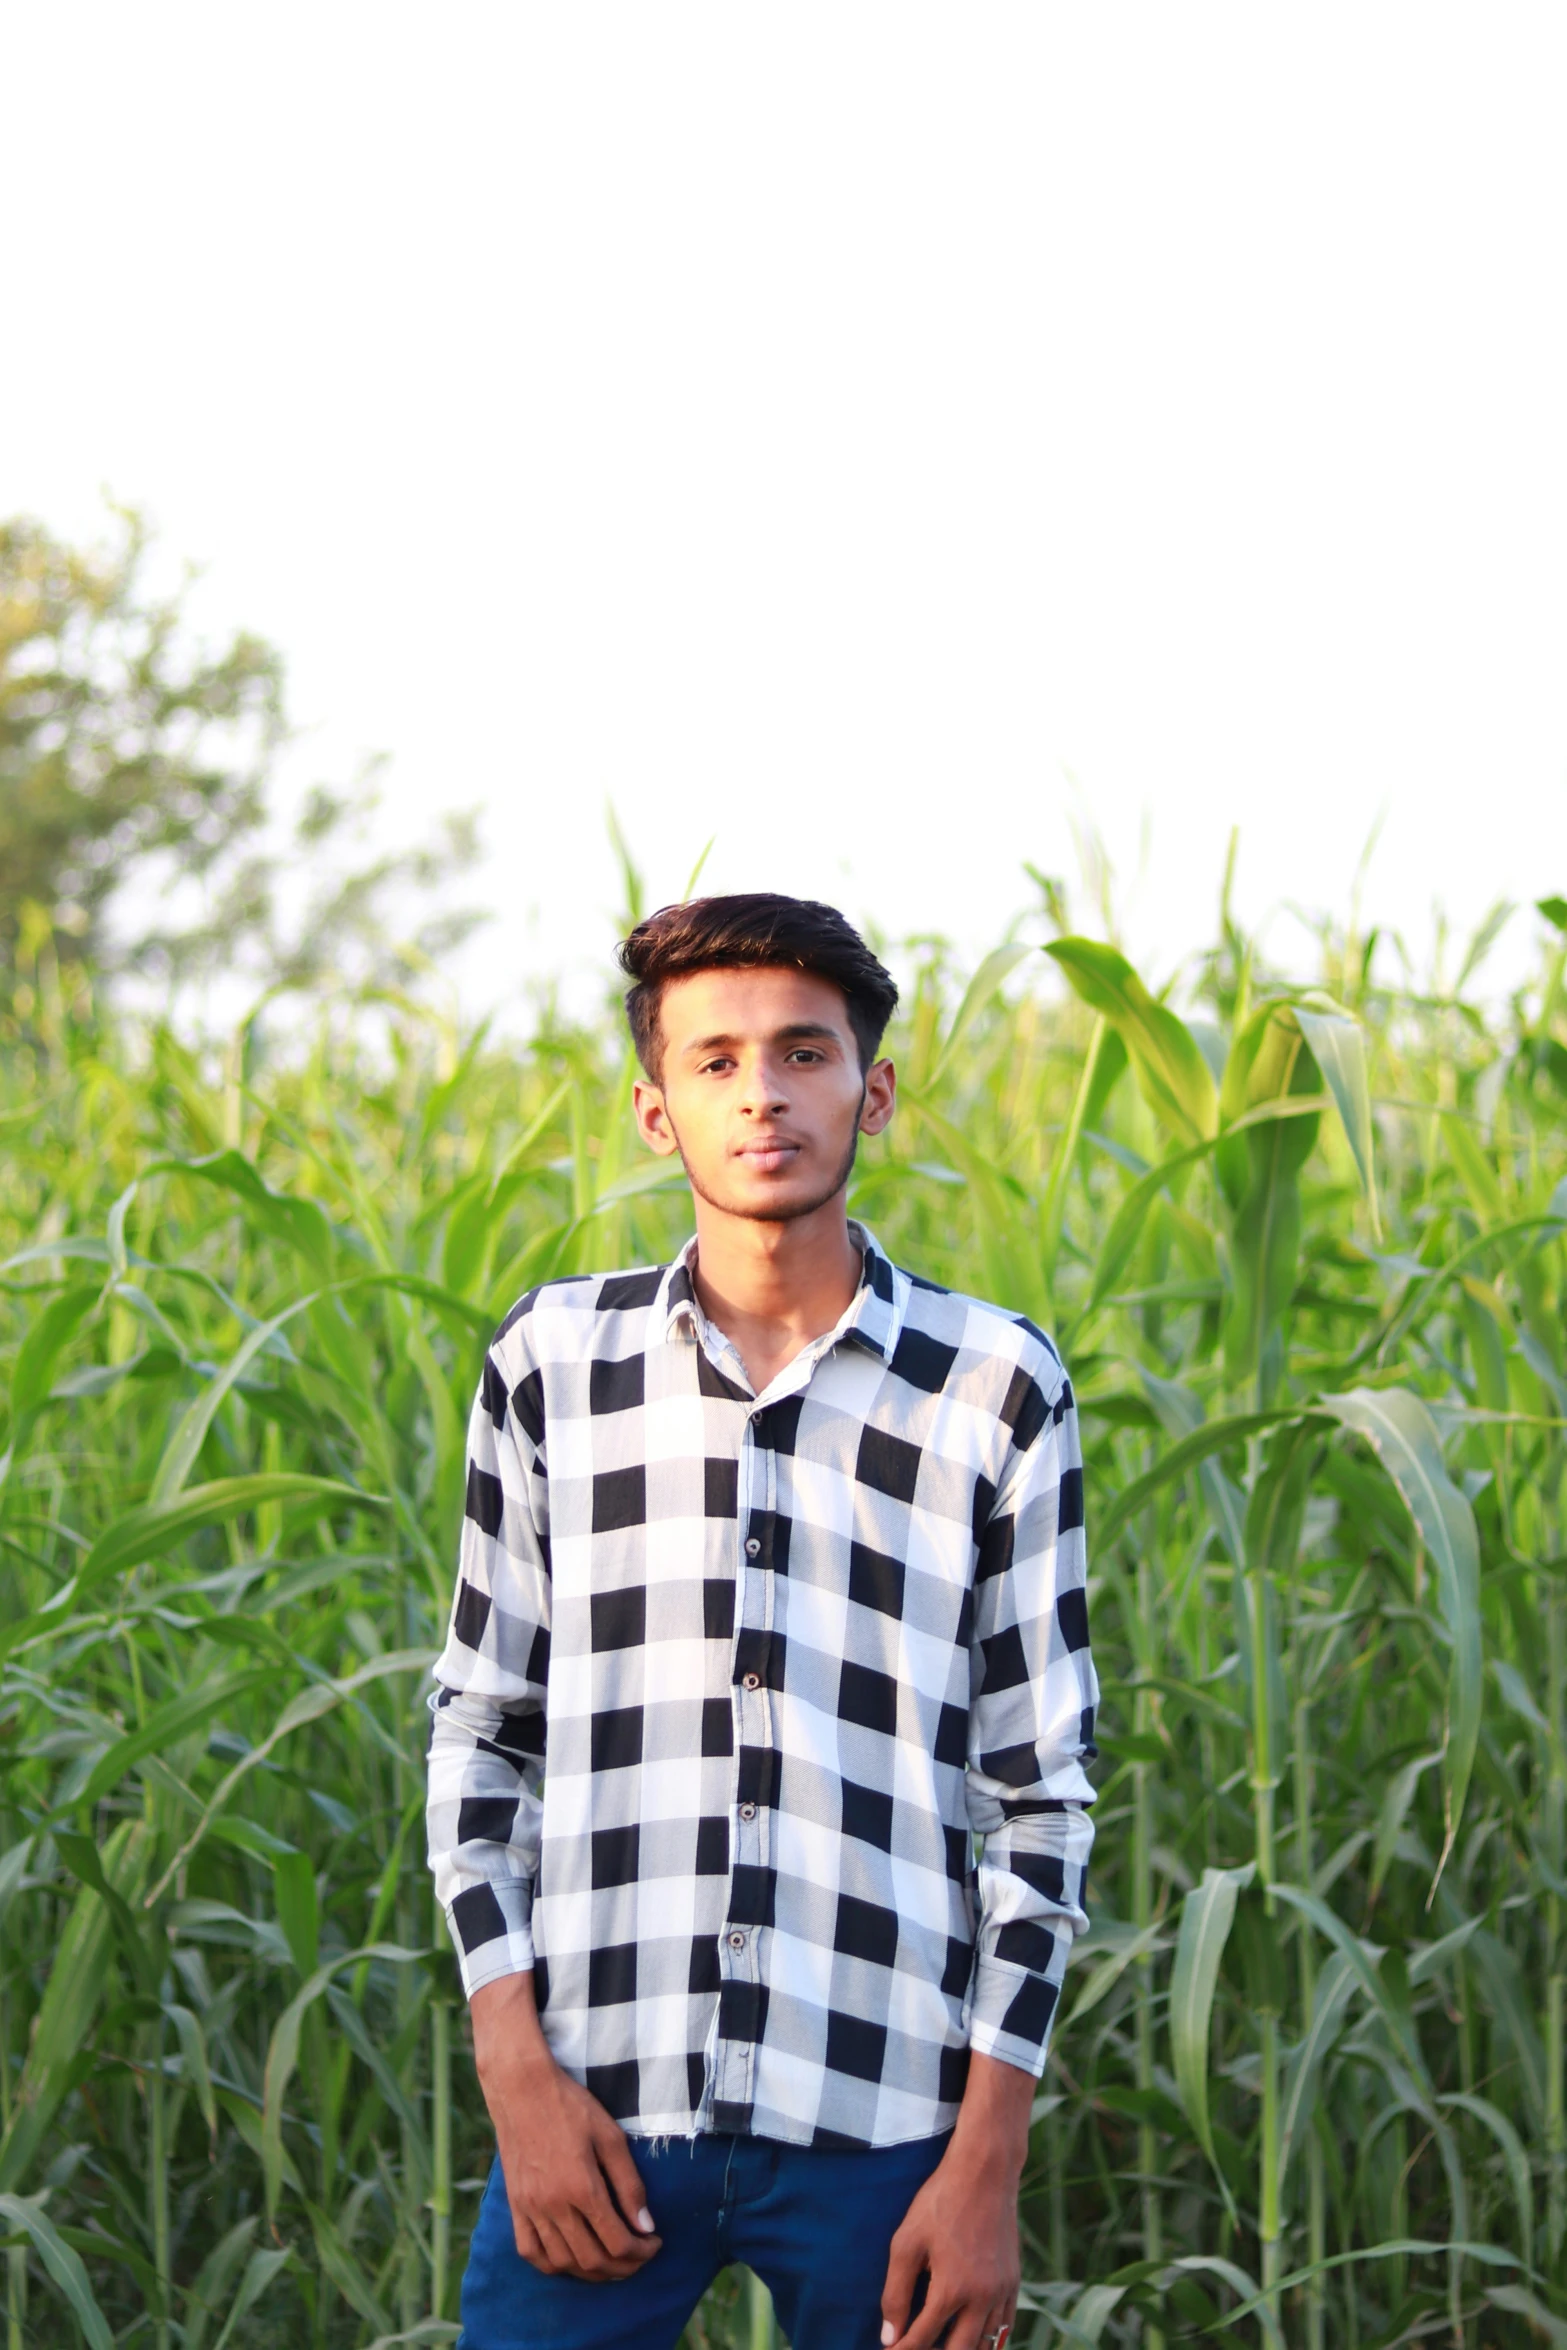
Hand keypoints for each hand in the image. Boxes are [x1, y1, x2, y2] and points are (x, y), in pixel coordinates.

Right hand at [470, 1971, 661, 2280]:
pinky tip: (571, 2258)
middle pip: (592, 2260)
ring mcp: (530, 2209)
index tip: (655, 2243)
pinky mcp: (515, 2206)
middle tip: (640, 2255)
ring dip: (591, 2272)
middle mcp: (553, 2206)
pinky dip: (553, 2265)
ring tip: (611, 2260)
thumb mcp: (611, 2137)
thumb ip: (629, 2185)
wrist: (522, 2089)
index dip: (642, 2251)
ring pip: (563, 2263)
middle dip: (623, 2267)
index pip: (617, 2242)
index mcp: (582, 2188)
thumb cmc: (571, 2107)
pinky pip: (531, 2252)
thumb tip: (646, 2226)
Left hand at [880, 2051, 1029, 2349]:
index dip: (903, 2349)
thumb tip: (889, 2337)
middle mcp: (981, 2299)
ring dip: (963, 2349)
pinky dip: (990, 2340)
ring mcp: (1002, 2291)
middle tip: (917, 2349)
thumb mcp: (907, 2242)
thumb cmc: (940, 2203)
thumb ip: (896, 2294)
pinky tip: (975, 2339)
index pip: (922, 2339)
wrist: (985, 2172)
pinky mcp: (1014, 2281)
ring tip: (943, 2345)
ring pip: (985, 2344)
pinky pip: (1005, 2326)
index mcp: (951, 2290)